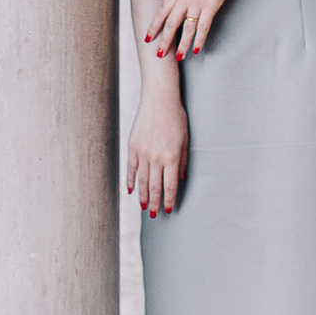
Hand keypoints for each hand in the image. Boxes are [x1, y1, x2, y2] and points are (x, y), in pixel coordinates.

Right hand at [125, 90, 186, 216]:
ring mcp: (143, 152)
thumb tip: (180, 179)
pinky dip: (130, 181)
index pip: (170, 185)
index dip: (169, 200)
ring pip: (141, 181)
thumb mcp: (185, 140)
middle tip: (154, 215)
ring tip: (144, 208)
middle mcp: (156, 157)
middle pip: (154, 187)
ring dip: (143, 196)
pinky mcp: (133, 146)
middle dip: (155, 203)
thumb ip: (182, 161)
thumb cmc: (176, 117)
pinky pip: (131, 168)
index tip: (169, 210)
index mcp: (171, 157)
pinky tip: (131, 191)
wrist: (159, 98)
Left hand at [144, 0, 248, 63]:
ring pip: (187, 28)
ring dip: (182, 44)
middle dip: (165, 40)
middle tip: (159, 55)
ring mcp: (197, 3)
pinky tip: (197, 49)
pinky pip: (203, 27)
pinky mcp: (211, 6)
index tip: (148, 38)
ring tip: (179, 57)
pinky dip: (200, 40)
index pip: (162, 12)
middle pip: (171, 23)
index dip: (154, 26)